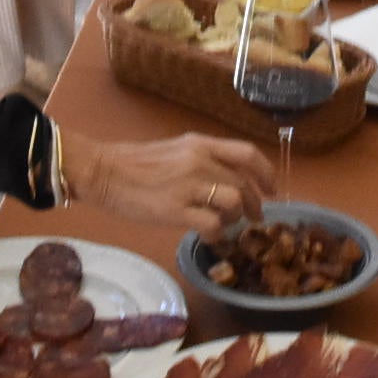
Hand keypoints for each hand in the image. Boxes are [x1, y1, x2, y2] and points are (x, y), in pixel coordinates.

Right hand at [62, 130, 274, 234]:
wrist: (103, 171)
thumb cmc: (136, 163)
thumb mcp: (176, 150)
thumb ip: (203, 160)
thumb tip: (228, 180)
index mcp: (201, 144)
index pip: (248, 154)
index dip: (267, 173)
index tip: (273, 189)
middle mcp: (199, 161)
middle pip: (243, 184)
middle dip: (254, 204)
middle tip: (254, 217)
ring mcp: (188, 185)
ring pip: (233, 204)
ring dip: (234, 219)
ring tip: (224, 224)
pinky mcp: (176, 210)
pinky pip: (212, 225)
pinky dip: (216, 233)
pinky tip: (208, 234)